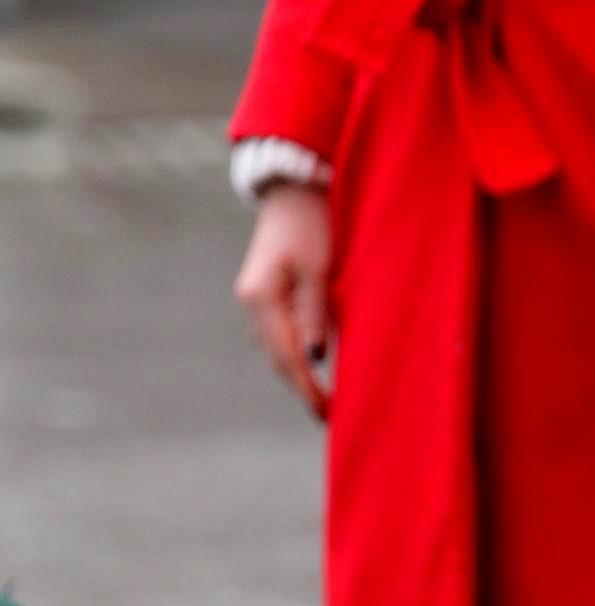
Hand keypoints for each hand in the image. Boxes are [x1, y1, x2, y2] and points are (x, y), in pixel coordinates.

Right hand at [235, 184, 335, 421]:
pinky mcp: (268, 292)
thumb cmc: (313, 221)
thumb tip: (315, 357)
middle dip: (303, 388)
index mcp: (261, 298)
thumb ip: (316, 312)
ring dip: (300, 373)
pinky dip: (298, 352)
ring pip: (278, 348)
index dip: (308, 388)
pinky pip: (282, 332)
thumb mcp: (320, 267)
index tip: (329, 414)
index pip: (286, 356)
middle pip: (278, 358)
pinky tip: (316, 366)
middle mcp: (252, 303)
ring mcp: (257, 298)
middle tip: (331, 417)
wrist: (296, 188)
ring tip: (326, 400)